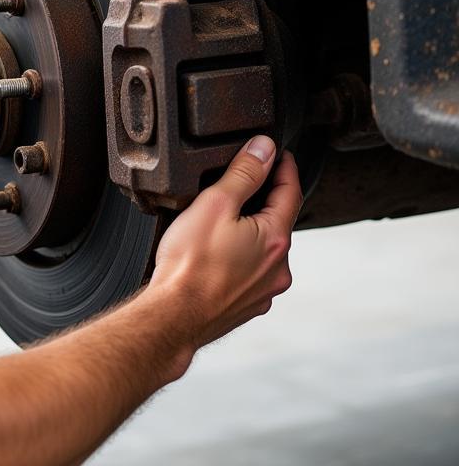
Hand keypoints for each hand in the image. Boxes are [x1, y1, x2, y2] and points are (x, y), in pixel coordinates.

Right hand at [151, 136, 301, 348]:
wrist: (173, 317)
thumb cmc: (190, 265)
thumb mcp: (215, 203)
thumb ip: (244, 173)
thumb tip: (265, 149)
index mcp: (275, 239)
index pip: (291, 191)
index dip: (284, 167)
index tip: (279, 153)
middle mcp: (278, 268)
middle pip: (279, 221)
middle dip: (266, 199)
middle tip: (248, 181)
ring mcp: (264, 290)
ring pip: (265, 250)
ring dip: (253, 232)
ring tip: (226, 220)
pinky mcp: (247, 305)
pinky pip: (251, 273)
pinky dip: (241, 258)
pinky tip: (218, 256)